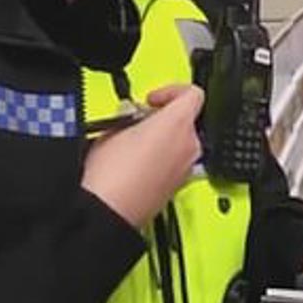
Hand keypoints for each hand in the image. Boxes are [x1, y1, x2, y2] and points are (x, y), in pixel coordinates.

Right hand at [81, 84, 203, 228]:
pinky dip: (163, 159)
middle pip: (187, 120)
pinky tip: (137, 164)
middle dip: (164, 118)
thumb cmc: (111, 174)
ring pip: (182, 143)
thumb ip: (131, 116)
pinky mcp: (178, 186)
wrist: (109, 211)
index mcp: (178, 123)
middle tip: (138, 121)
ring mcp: (186, 168)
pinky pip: (176, 163)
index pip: (193, 94)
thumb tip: (132, 119)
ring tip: (133, 144)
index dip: (171, 91)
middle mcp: (189, 145)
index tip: (153, 99)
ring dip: (163, 139)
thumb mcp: (113, 129)